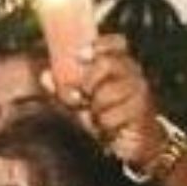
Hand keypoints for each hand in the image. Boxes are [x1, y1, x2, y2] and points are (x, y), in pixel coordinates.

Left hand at [73, 34, 166, 167]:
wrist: (137, 142)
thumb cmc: (109, 117)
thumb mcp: (84, 100)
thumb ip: (65, 87)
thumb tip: (45, 76)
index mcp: (121, 65)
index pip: (117, 43)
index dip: (100, 45)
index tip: (81, 55)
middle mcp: (133, 73)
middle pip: (106, 63)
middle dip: (88, 81)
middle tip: (85, 97)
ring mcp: (139, 91)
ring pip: (106, 92)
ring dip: (95, 109)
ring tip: (98, 117)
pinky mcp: (141, 111)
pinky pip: (111, 115)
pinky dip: (104, 124)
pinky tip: (108, 128)